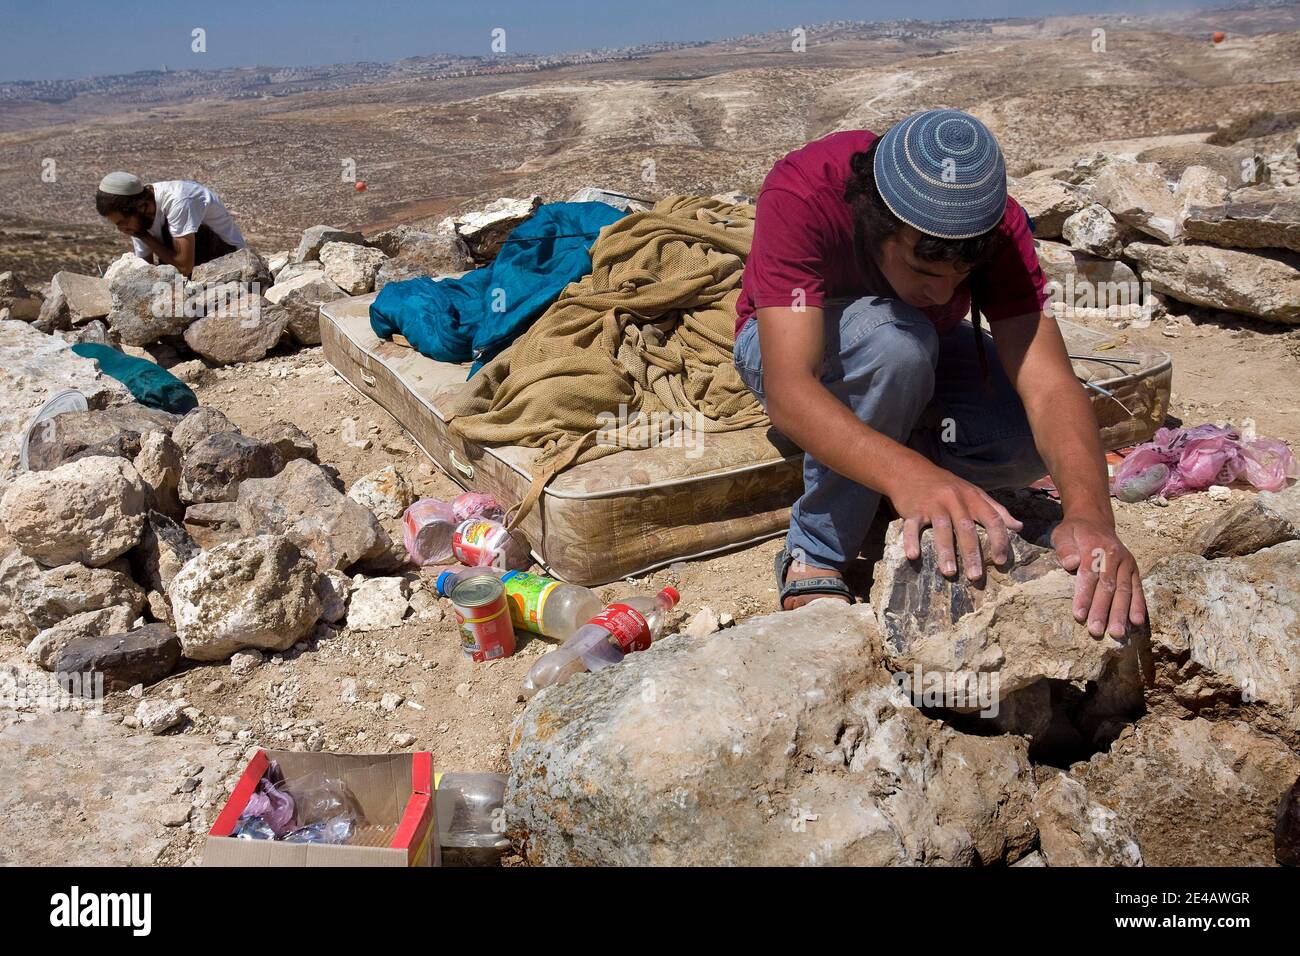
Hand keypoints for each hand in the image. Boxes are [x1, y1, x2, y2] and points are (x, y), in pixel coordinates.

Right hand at [888, 463, 1023, 580]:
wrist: (911, 470)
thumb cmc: (946, 485)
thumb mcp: (973, 492)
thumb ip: (995, 509)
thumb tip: (1019, 527)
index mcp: (973, 497)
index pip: (992, 518)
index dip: (999, 540)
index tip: (1001, 561)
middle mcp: (955, 499)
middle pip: (966, 528)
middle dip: (972, 553)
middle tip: (976, 577)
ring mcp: (933, 504)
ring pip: (942, 528)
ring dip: (946, 552)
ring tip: (949, 573)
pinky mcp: (913, 509)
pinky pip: (912, 526)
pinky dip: (911, 541)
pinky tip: (913, 556)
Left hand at [1051, 515, 1145, 638]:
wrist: (1095, 520)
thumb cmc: (1075, 532)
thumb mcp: (1063, 533)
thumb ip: (1065, 548)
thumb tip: (1071, 563)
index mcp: (1094, 546)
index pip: (1089, 574)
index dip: (1084, 596)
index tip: (1079, 616)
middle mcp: (1114, 555)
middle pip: (1108, 586)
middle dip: (1102, 610)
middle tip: (1096, 631)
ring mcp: (1126, 563)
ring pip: (1125, 590)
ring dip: (1121, 613)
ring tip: (1117, 633)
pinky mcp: (1134, 569)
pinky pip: (1137, 588)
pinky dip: (1138, 605)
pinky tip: (1137, 622)